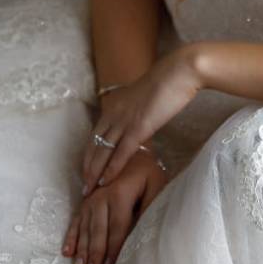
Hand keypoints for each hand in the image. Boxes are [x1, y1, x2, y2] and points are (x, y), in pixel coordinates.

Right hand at [62, 152, 166, 263]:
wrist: (130, 149)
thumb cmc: (147, 171)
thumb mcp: (156, 184)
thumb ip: (150, 206)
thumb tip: (145, 230)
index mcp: (120, 194)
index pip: (118, 227)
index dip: (115, 248)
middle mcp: (101, 197)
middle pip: (98, 230)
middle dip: (95, 253)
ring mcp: (90, 198)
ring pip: (84, 228)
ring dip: (81, 249)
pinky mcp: (85, 200)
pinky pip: (75, 220)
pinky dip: (71, 237)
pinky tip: (67, 252)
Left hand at [82, 48, 200, 196]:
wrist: (178, 72)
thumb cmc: (168, 83)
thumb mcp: (144, 98)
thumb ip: (137, 111)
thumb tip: (139, 123)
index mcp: (115, 105)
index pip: (95, 134)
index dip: (89, 154)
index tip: (86, 169)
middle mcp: (114, 113)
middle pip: (94, 145)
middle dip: (87, 167)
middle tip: (84, 187)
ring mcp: (124, 121)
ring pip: (103, 151)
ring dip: (95, 173)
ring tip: (90, 190)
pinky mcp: (138, 128)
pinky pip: (120, 152)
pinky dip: (111, 169)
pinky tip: (106, 181)